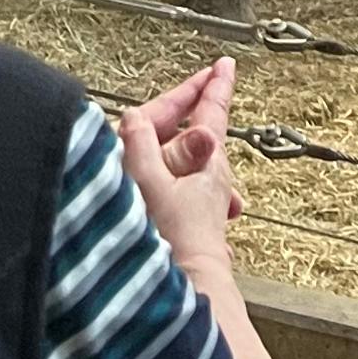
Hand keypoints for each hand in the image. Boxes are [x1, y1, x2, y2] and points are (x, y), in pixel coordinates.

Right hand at [119, 58, 246, 282]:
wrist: (191, 293)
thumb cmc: (171, 241)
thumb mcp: (147, 184)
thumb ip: (140, 147)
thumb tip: (133, 116)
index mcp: (206, 163)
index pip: (212, 113)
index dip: (215, 87)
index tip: (224, 65)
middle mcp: (215, 181)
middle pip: (212, 136)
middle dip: (207, 112)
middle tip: (209, 88)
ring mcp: (211, 205)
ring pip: (206, 165)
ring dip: (197, 146)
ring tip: (193, 133)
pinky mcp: (202, 227)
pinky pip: (197, 190)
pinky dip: (189, 177)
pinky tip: (180, 189)